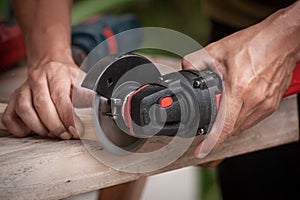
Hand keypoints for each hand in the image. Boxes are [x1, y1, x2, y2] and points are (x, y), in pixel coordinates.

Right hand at [2, 60, 93, 138]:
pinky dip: (18, 128)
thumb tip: (102, 104)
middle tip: (65, 135)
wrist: (49, 63)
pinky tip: (31, 131)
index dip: (68, 117)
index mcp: (57, 75)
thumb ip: (89, 93)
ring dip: (38, 127)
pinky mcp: (14, 99)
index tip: (75, 130)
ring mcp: (23, 90)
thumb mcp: (82, 79)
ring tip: (51, 133)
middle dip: (55, 125)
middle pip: (42, 105)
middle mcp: (37, 80)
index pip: (60, 98)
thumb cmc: (66, 76)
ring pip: (24, 109)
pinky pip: (9, 116)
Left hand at [183, 5, 299, 157]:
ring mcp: (266, 104)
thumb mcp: (218, 49)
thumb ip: (196, 61)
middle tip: (208, 121)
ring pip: (243, 126)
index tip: (201, 152)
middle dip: (218, 129)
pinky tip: (237, 106)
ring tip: (223, 111)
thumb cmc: (255, 44)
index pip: (224, 125)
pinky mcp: (272, 104)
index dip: (211, 142)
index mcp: (239, 89)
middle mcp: (255, 100)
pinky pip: (253, 120)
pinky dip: (241, 118)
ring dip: (230, 124)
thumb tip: (185, 70)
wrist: (281, 39)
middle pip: (231, 128)